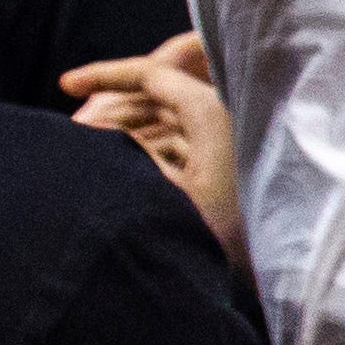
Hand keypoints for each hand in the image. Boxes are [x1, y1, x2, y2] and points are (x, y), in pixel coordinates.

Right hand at [64, 31, 241, 258]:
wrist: (278, 270)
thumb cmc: (230, 235)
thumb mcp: (167, 193)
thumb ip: (131, 153)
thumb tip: (98, 127)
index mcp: (214, 113)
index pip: (152, 75)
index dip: (105, 75)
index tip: (65, 84)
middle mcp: (228, 116)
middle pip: (158, 96)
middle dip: (112, 109)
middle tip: (72, 131)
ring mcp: (232, 139)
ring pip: (168, 120)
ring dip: (128, 130)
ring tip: (89, 150)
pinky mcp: (231, 163)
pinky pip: (183, 140)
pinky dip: (150, 146)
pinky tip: (123, 164)